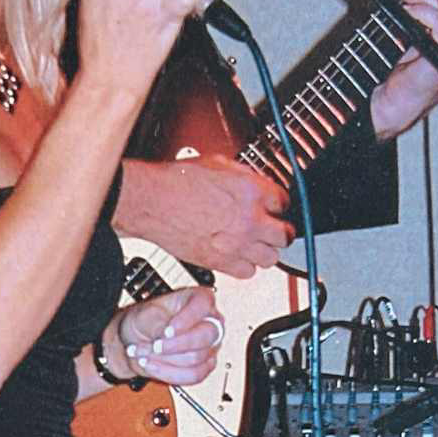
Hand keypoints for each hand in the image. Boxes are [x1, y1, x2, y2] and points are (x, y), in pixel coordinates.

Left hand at [109, 286, 224, 385]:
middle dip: (175, 345)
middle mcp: (209, 321)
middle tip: (155, 346)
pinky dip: (169, 373)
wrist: (136, 342)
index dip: (186, 319)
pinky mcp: (205, 365)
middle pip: (205, 336)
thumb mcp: (145, 315)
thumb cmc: (145, 322)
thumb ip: (157, 322)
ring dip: (165, 360)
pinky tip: (154, 366)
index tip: (167, 331)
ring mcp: (210, 345)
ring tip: (146, 354)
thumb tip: (166, 333)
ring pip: (196, 358)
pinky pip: (194, 375)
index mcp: (198, 299)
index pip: (202, 305)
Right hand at [115, 152, 292, 277]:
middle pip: (285, 235)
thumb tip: (254, 182)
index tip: (273, 206)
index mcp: (252, 192)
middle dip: (280, 231)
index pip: (284, 202)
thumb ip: (243, 176)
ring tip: (255, 244)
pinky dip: (245, 266)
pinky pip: (248, 273)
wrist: (153, 202)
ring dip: (265, 251)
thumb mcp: (218, 163)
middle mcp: (249, 221)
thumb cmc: (176, 182)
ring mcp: (237, 245)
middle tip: (273, 228)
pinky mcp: (221, 263)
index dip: (278, 203)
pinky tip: (238, 255)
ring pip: (271, 258)